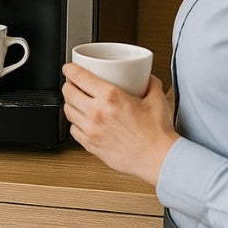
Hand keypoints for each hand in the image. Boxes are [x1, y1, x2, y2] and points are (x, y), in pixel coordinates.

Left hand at [62, 62, 178, 186]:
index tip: (69, 68)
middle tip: (73, 84)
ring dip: (70, 103)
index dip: (70, 69)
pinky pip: (73, 131)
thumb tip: (147, 77)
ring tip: (77, 101)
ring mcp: (92, 130)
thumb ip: (150, 83)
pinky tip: (82, 121)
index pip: (78, 76)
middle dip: (69, 85)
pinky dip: (75, 123)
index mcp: (110, 96)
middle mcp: (97, 112)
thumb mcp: (156, 99)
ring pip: (68, 111)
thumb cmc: (157, 133)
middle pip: (68, 92)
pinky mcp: (91, 146)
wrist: (159, 159)